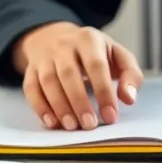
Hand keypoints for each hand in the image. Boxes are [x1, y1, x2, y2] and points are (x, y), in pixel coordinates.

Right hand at [12, 22, 143, 130]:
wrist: (57, 37)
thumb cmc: (94, 52)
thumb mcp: (118, 56)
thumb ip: (131, 75)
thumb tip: (129, 98)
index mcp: (89, 39)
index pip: (97, 66)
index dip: (104, 92)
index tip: (110, 115)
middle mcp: (64, 45)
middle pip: (69, 74)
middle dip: (79, 102)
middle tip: (89, 124)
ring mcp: (44, 57)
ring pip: (48, 82)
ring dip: (59, 107)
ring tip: (72, 126)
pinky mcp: (30, 69)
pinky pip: (31, 88)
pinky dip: (40, 107)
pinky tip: (52, 122)